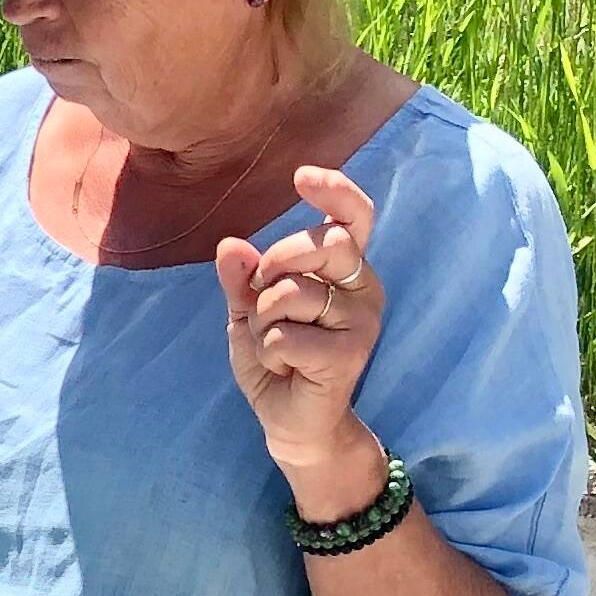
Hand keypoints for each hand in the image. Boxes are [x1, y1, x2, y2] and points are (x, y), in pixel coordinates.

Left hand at [214, 165, 389, 511]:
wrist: (290, 419)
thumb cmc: (277, 356)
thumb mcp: (249, 310)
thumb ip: (242, 278)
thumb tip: (230, 246)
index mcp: (346, 267)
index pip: (354, 216)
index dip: (334, 190)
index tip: (302, 176)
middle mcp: (365, 287)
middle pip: (319, 243)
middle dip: (274, 266)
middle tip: (263, 300)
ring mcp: (362, 321)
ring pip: (290, 293)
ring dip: (263, 321)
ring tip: (277, 345)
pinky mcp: (350, 354)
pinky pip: (285, 334)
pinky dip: (268, 351)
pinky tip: (284, 367)